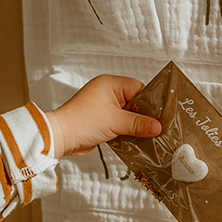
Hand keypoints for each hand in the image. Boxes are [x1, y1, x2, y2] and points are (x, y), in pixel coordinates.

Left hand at [45, 75, 161, 157]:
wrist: (61, 137)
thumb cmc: (80, 122)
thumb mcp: (115, 122)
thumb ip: (138, 124)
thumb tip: (157, 126)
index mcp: (110, 84)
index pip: (139, 88)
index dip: (150, 102)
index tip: (159, 115)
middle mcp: (107, 92)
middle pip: (135, 102)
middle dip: (143, 115)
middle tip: (154, 126)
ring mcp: (104, 106)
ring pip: (128, 114)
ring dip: (134, 124)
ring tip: (145, 133)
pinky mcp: (102, 119)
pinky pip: (120, 122)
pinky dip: (126, 130)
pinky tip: (133, 137)